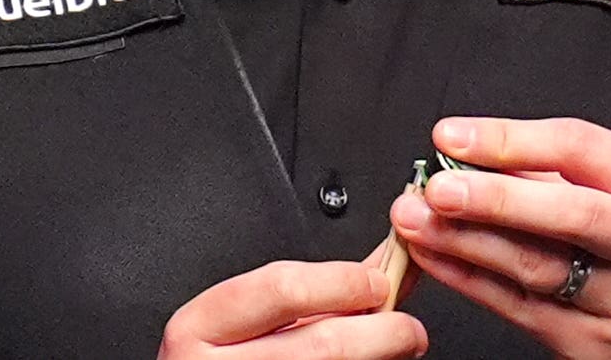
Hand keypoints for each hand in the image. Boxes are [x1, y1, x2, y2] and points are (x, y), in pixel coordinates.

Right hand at [159, 257, 427, 358]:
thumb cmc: (222, 358)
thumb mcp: (245, 317)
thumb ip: (309, 288)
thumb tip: (377, 261)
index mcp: (201, 326)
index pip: (283, 289)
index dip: (343, 282)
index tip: (378, 281)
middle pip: (323, 346)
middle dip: (383, 331)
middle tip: (409, 327)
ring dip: (381, 359)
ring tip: (398, 348)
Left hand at [388, 117, 610, 359]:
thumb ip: (551, 175)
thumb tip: (469, 153)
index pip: (583, 151)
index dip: (512, 139)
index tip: (453, 136)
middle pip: (572, 215)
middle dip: (495, 198)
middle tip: (437, 186)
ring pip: (536, 267)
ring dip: (466, 239)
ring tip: (415, 217)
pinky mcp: (593, 346)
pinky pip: (518, 307)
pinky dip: (468, 278)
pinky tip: (434, 255)